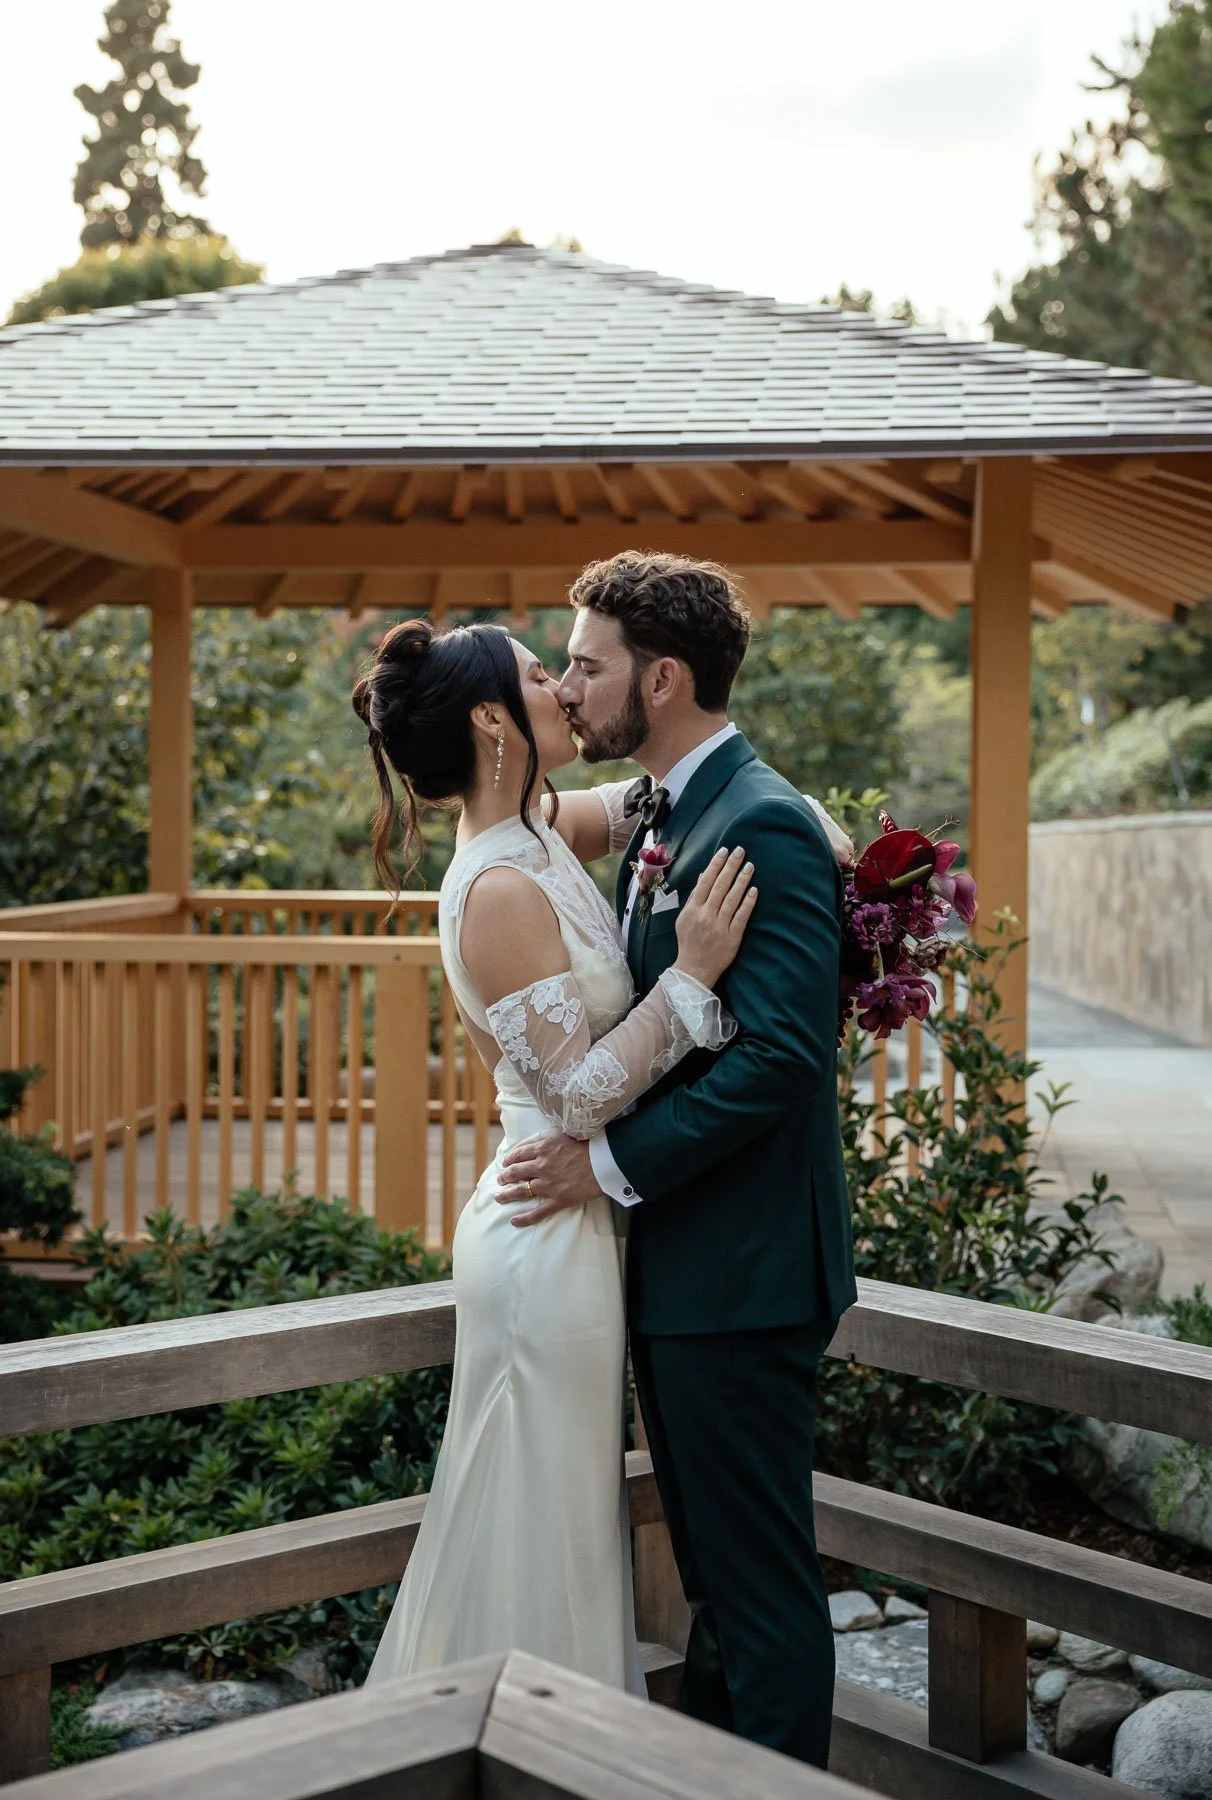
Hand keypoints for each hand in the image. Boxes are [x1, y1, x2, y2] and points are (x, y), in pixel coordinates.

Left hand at [497, 1133, 602, 1227]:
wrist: (604, 1161)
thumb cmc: (589, 1145)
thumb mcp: (565, 1133)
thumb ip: (549, 1138)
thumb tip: (539, 1140)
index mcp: (543, 1148)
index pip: (519, 1154)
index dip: (510, 1159)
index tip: (506, 1163)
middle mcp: (542, 1166)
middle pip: (516, 1172)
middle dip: (505, 1176)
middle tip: (500, 1180)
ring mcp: (548, 1185)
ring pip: (521, 1191)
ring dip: (507, 1195)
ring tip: (499, 1197)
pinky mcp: (558, 1200)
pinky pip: (537, 1212)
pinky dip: (524, 1218)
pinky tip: (514, 1221)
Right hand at [673, 845, 756, 987]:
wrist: (694, 969)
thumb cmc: (689, 942)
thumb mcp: (685, 918)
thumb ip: (694, 897)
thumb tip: (704, 876)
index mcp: (692, 910)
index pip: (705, 882)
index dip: (716, 865)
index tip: (724, 851)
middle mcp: (706, 916)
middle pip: (720, 886)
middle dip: (730, 866)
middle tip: (740, 851)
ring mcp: (719, 926)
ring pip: (732, 899)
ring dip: (741, 880)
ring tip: (750, 866)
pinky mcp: (732, 937)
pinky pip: (741, 917)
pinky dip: (748, 903)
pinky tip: (754, 890)